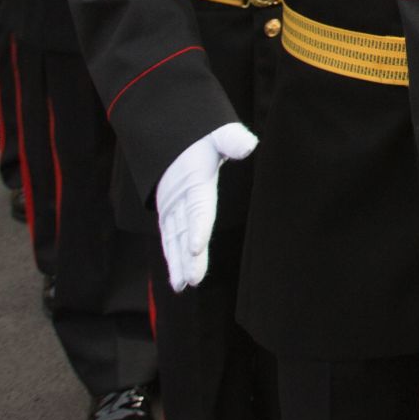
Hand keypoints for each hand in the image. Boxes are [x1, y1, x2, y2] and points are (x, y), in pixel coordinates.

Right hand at [156, 122, 256, 290]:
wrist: (172, 135)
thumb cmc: (203, 137)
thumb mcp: (217, 133)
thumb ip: (231, 140)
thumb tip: (248, 144)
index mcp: (195, 182)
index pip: (197, 208)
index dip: (197, 228)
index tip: (195, 248)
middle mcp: (180, 198)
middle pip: (184, 231)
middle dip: (187, 256)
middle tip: (192, 279)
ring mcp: (172, 207)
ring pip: (174, 240)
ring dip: (178, 263)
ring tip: (182, 286)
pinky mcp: (170, 213)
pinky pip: (170, 238)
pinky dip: (172, 258)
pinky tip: (178, 279)